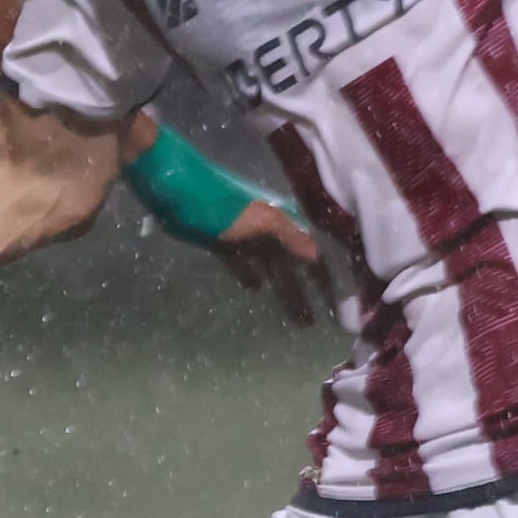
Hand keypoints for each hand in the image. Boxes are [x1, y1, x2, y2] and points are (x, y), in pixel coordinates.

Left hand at [212, 198, 328, 328]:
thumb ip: (290, 238)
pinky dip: (249, 276)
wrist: (182, 195)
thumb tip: (316, 257)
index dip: (322, 275)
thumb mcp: (263, 221)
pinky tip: (256, 290)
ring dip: (282, 290)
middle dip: (303, 291)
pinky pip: (241, 265)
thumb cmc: (226, 208)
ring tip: (294, 316)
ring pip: (270, 269)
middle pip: (290, 267)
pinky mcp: (223, 246)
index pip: (309, 253)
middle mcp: (268, 233)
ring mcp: (245, 240)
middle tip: (311, 321)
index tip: (334, 299)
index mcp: (282, 224)